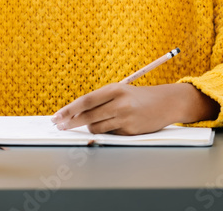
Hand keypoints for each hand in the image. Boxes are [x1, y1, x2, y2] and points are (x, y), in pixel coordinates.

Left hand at [51, 82, 217, 135]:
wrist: (165, 102)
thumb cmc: (138, 97)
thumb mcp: (120, 92)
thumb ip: (101, 101)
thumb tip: (76, 115)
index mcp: (115, 89)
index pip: (86, 100)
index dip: (69, 110)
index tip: (57, 116)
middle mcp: (119, 102)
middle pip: (88, 116)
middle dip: (71, 123)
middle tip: (59, 126)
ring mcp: (125, 118)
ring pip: (96, 128)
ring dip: (90, 128)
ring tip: (96, 122)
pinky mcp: (130, 131)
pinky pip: (110, 134)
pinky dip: (108, 132)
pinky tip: (116, 125)